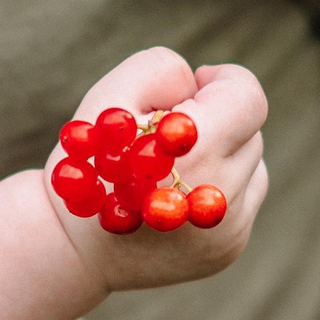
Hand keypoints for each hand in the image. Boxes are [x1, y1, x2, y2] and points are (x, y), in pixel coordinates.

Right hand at [54, 48, 269, 289]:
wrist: (69, 249)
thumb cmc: (88, 161)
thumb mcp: (108, 97)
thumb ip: (162, 71)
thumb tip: (204, 85)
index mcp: (194, 152)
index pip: (248, 97)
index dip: (224, 79)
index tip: (197, 85)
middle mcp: (218, 197)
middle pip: (250, 131)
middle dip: (217, 119)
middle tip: (166, 134)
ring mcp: (227, 230)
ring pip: (251, 165)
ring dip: (222, 154)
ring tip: (170, 168)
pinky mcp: (228, 249)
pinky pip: (244, 199)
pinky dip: (219, 188)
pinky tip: (176, 195)